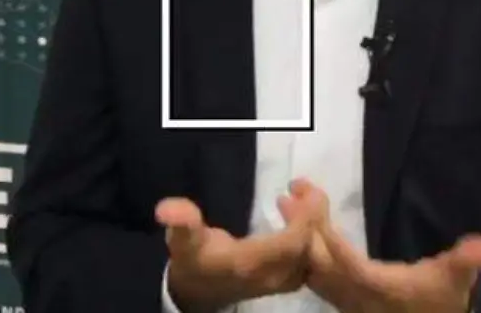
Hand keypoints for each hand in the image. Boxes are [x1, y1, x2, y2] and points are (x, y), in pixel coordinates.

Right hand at [155, 180, 321, 312]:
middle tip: (303, 187)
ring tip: (299, 196)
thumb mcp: (181, 240)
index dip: (304, 218)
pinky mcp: (285, 280)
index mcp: (251, 264)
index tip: (301, 190)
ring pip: (314, 254)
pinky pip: (309, 257)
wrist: (195, 293)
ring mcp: (281, 281)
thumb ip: (180, 222)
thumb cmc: (191, 260)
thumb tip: (167, 209)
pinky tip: (295, 214)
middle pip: (310, 247)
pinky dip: (309, 235)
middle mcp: (272, 276)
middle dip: (313, 215)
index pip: (292, 243)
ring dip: (313, 224)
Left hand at [295, 180, 480, 312]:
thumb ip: (471, 260)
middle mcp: (356, 296)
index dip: (330, 238)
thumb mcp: (458, 278)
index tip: (313, 204)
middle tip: (289, 191)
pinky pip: (312, 275)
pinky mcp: (341, 298)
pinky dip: (300, 250)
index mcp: (380, 288)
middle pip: (319, 263)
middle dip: (302, 226)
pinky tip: (293, 230)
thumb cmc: (446, 299)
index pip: (349, 263)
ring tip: (282, 201)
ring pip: (310, 269)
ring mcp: (345, 299)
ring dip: (296, 235)